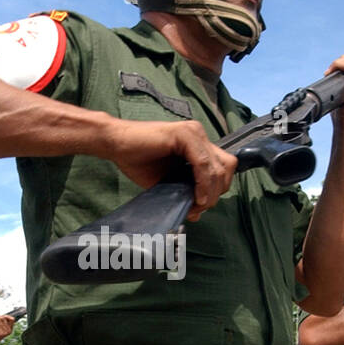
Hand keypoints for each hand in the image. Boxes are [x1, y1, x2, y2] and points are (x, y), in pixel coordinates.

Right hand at [106, 119, 235, 222]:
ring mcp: (193, 132)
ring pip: (218, 168)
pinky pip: (203, 163)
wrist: (116, 145)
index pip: (224, 168)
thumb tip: (199, 212)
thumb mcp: (168, 182)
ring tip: (196, 204)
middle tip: (198, 207)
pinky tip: (196, 195)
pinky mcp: (184, 134)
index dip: (217, 190)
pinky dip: (203, 183)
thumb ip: (186, 192)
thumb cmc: (138, 160)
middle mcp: (199, 136)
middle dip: (216, 193)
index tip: (200, 205)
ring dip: (210, 191)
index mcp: (198, 145)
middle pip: (227, 168)